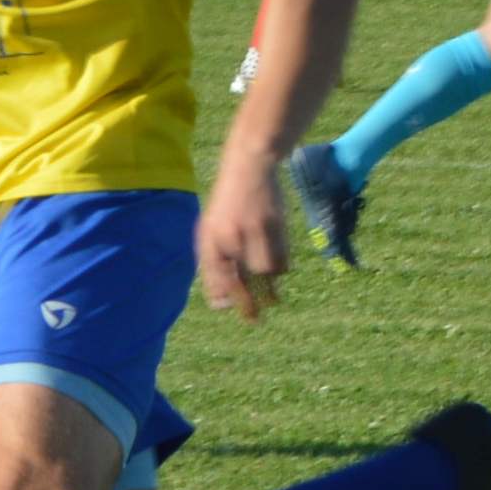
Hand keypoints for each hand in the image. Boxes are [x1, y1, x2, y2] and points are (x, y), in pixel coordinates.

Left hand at [197, 166, 289, 323]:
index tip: (225, 308)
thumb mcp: (209, 226)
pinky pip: (281, 259)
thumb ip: (211, 260)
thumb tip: (219, 299)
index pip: (213, 273)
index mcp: (211, 236)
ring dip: (267, 288)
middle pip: (240, 279)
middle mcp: (231, 236)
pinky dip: (280, 270)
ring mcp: (255, 231)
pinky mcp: (276, 227)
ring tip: (270, 300)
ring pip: (265, 272)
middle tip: (253, 321)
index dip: (219, 293)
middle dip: (247, 304)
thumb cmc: (228, 204)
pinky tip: (277, 273)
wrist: (250, 168)